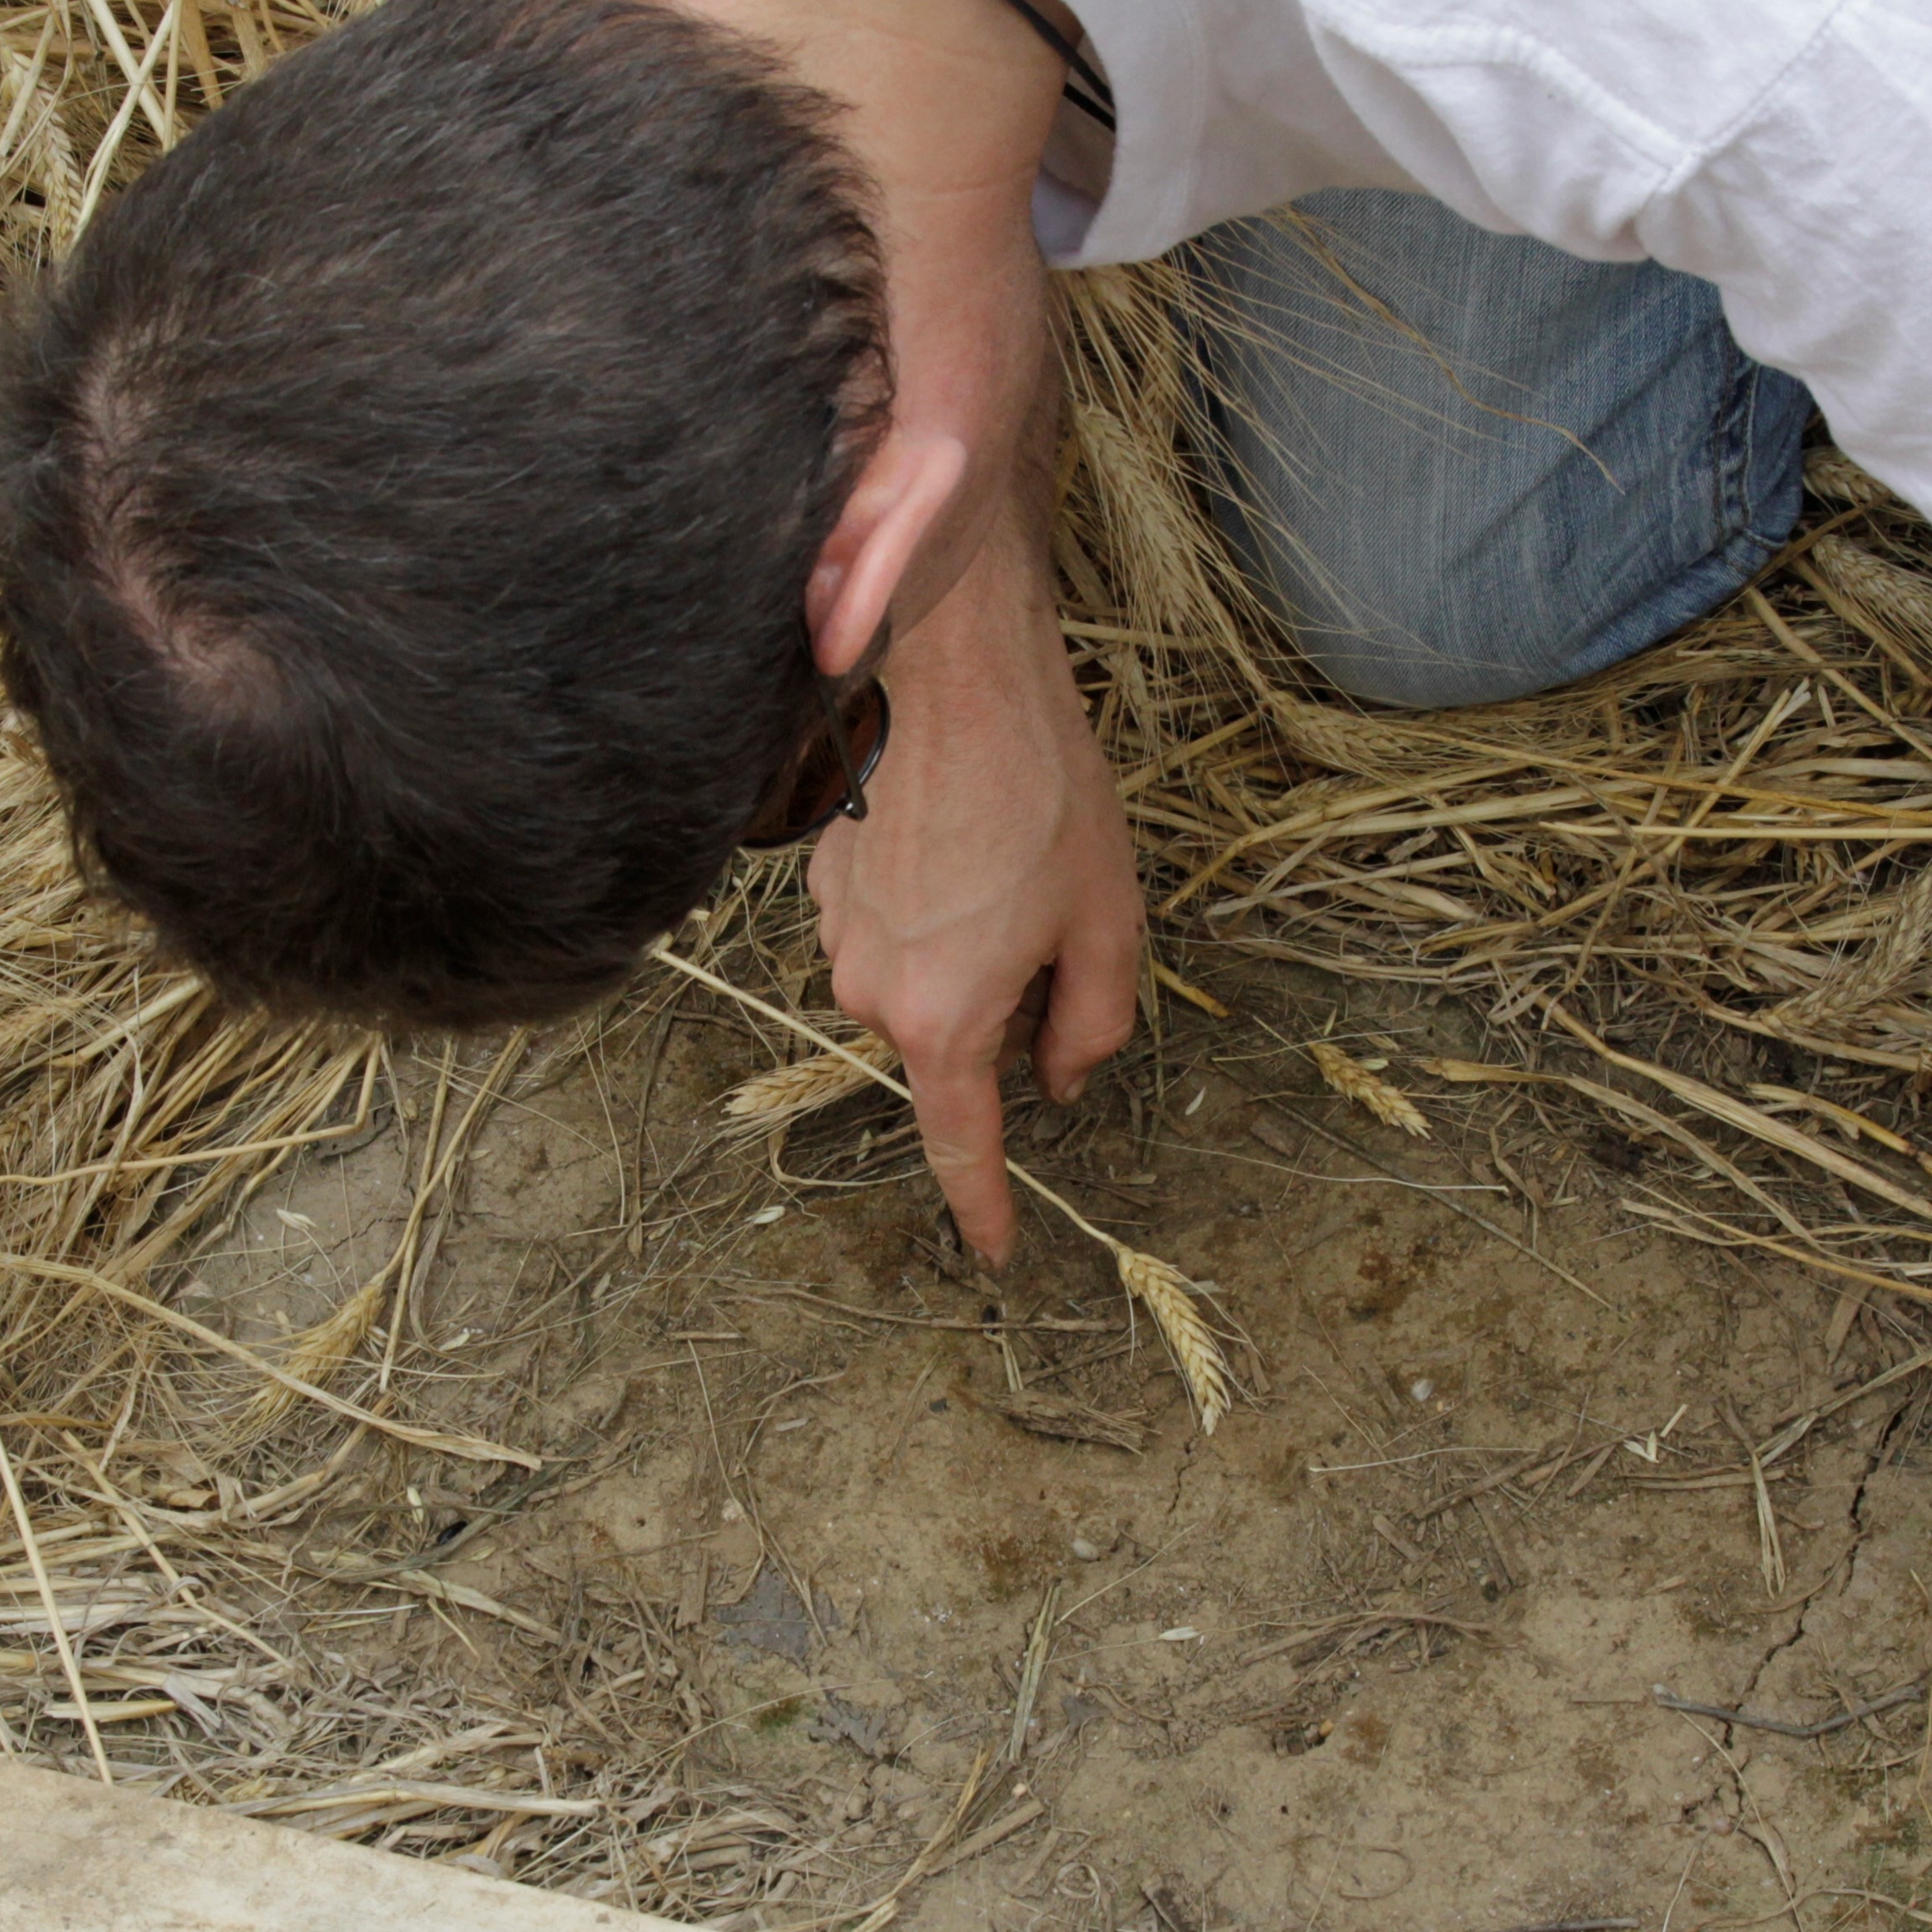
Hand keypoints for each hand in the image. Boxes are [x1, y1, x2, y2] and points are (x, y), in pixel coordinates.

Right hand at [808, 534, 1141, 1264]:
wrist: (958, 681)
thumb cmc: (1044, 799)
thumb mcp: (1108, 926)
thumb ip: (1091, 1026)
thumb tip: (1061, 1081)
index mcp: (947, 1022)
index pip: (963, 1143)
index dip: (982, 1204)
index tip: (994, 1250)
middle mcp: (873, 995)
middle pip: (951, 1044)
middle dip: (1003, 1011)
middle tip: (1056, 921)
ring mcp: (836, 938)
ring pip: (918, 984)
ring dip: (967, 952)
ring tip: (1011, 861)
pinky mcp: (823, 883)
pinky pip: (887, 927)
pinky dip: (930, 905)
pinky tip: (962, 837)